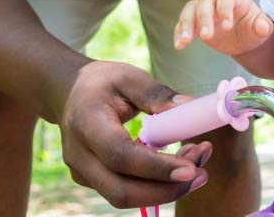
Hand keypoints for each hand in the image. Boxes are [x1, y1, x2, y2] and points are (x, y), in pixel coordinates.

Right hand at [59, 61, 211, 208]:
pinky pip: (125, 190)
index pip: (120, 155)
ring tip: (198, 168)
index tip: (190, 168)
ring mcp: (82, 172)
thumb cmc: (103, 83)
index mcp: (86, 123)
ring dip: (165, 189)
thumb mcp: (130, 77)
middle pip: (120, 190)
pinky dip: (155, 185)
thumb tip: (190, 109)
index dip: (155, 167)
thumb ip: (158, 94)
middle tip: (202, 174)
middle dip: (165, 189)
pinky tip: (180, 167)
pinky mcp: (92, 180)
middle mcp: (79, 154)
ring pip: (123, 196)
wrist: (70, 93)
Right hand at [174, 0, 273, 56]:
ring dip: (185, 24)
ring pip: (190, 10)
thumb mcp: (262, 30)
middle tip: (205, 36)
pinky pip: (182, 23)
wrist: (244, 39)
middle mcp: (216, 1)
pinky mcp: (194, 23)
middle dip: (203, 19)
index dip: (225, 10)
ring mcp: (204, 11)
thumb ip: (263, 27)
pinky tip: (179, 46)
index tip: (227, 26)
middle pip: (205, 3)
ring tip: (185, 41)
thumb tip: (263, 27)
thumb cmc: (254, 30)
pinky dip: (179, 33)